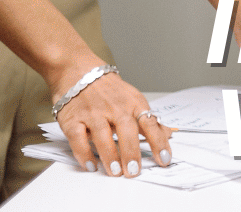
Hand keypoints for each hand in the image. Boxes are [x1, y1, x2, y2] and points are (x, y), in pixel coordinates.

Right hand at [51, 61, 173, 176]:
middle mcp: (115, 107)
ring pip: (102, 136)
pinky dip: (84, 153)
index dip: (159, 142)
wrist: (77, 69)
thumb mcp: (133, 99)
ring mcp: (93, 113)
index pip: (150, 124)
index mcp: (133, 103)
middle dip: (131, 153)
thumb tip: (168, 134)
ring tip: (115, 171)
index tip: (164, 159)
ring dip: (109, 155)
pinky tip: (91, 165)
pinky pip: (78, 138)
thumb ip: (147, 119)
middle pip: (127, 131)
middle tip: (134, 172)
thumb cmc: (108, 88)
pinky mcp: (72, 119)